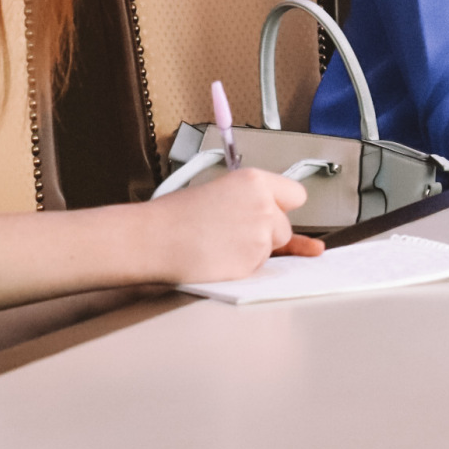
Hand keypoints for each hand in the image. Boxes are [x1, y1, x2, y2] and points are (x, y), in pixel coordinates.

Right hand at [143, 168, 323, 284]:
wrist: (151, 238)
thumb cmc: (175, 215)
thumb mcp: (220, 192)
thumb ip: (254, 201)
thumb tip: (283, 216)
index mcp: (255, 181)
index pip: (296, 195)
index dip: (282, 207)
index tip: (275, 212)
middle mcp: (265, 206)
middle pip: (285, 227)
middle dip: (266, 234)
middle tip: (230, 231)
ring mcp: (261, 236)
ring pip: (271, 249)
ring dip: (253, 250)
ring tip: (217, 242)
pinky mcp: (251, 262)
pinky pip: (257, 267)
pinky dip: (241, 266)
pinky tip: (216, 256)